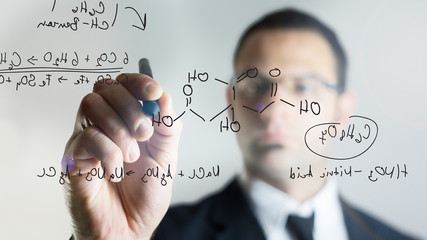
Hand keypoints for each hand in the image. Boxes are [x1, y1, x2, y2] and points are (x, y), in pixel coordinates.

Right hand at [63, 73, 182, 238]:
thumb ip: (167, 127)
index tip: (154, 92)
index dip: (139, 82)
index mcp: (126, 121)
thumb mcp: (166, 157)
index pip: (124, 84)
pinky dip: (109, 153)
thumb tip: (164, 97)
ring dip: (119, 130)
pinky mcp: (74, 157)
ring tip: (131, 157)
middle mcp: (104, 125)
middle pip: (105, 88)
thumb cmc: (144, 195)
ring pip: (92, 105)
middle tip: (144, 134)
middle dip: (130, 107)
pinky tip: (116, 171)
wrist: (130, 229)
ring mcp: (86, 139)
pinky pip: (87, 138)